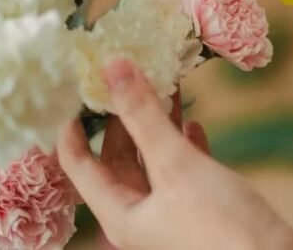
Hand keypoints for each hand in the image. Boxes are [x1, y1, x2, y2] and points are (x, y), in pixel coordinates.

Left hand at [57, 59, 292, 249]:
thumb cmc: (220, 224)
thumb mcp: (175, 165)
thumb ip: (143, 116)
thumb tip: (113, 67)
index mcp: (120, 213)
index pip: (78, 165)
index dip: (72, 128)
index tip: (75, 89)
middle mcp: (141, 216)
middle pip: (118, 160)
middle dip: (121, 119)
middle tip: (125, 78)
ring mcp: (172, 214)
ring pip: (153, 161)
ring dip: (156, 126)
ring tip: (162, 88)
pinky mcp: (203, 210)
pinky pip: (183, 172)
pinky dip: (184, 145)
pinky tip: (194, 125)